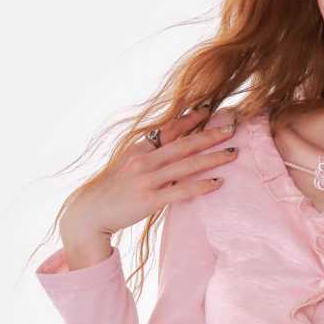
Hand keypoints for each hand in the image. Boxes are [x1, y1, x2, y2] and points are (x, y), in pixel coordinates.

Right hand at [60, 103, 237, 240]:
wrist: (89, 213)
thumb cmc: (112, 190)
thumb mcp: (127, 165)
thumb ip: (148, 156)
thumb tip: (172, 148)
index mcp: (138, 149)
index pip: (168, 129)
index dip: (189, 119)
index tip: (208, 109)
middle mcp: (143, 161)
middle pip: (183, 144)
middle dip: (209, 135)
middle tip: (232, 127)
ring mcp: (147, 180)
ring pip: (186, 165)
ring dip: (212, 158)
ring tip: (233, 152)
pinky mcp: (150, 200)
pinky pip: (181, 191)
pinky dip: (201, 186)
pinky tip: (218, 182)